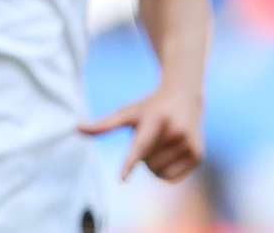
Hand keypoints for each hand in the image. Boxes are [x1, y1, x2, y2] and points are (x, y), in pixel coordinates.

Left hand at [79, 82, 203, 182]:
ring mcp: (189, 143)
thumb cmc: (150, 106)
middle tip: (153, 134)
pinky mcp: (197, 155)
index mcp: (155, 119)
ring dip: (154, 163)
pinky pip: (171, 179)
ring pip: (158, 173)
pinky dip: (165, 172)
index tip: (122, 177)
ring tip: (162, 142)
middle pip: (146, 163)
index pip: (139, 145)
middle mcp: (175, 130)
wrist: (186, 95)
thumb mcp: (128, 112)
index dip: (130, 162)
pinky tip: (171, 152)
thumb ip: (104, 125)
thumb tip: (76, 128)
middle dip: (143, 154)